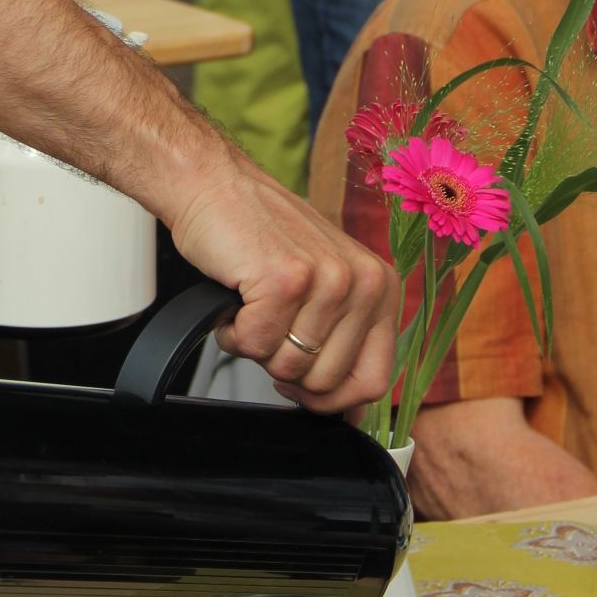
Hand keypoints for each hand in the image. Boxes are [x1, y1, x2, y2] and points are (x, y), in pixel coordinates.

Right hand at [173, 157, 397, 413]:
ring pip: (287, 368)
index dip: (330, 399)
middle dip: (285, 368)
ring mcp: (327, 280)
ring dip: (255, 345)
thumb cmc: (260, 237)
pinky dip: (232, 332)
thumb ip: (345, 340)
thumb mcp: (325, 286)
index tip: (304, 384)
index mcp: (382, 286)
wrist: (214, 186)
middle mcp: (364, 282)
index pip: (374, 382)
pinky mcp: (284, 280)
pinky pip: (253, 346)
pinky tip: (236, 297)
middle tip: (269, 325)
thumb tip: (350, 410)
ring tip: (253, 304)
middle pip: (326, 382)